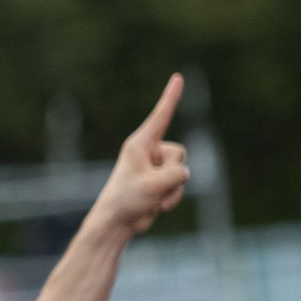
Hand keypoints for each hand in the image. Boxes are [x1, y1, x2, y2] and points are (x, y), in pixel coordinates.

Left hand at [92, 74, 189, 235]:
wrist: (116, 223)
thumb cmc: (127, 200)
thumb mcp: (155, 184)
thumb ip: (177, 174)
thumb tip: (184, 174)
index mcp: (140, 144)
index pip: (160, 116)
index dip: (170, 97)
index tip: (178, 78)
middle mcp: (148, 152)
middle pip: (179, 153)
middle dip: (171, 173)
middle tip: (148, 186)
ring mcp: (155, 167)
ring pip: (183, 172)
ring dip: (172, 190)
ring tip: (150, 198)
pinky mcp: (160, 181)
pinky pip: (180, 186)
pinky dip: (172, 198)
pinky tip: (154, 205)